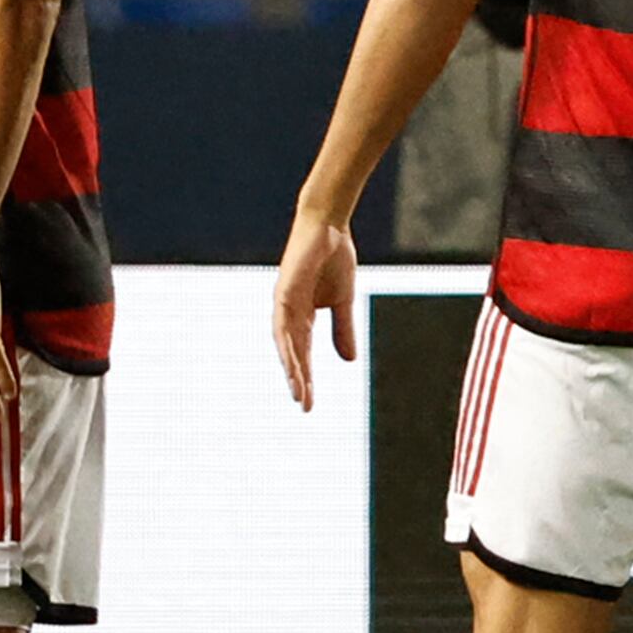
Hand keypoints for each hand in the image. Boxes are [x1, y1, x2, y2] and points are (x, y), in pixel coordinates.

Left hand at [273, 210, 358, 407]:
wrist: (329, 226)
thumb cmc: (335, 258)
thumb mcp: (343, 301)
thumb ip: (343, 329)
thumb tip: (349, 361)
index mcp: (302, 315)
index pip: (302, 353)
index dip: (306, 376)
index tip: (310, 402)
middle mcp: (289, 313)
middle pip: (292, 353)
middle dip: (298, 380)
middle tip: (304, 406)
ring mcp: (283, 303)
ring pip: (284, 344)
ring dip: (291, 369)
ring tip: (298, 393)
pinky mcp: (283, 292)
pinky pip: (282, 325)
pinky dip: (286, 346)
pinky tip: (291, 363)